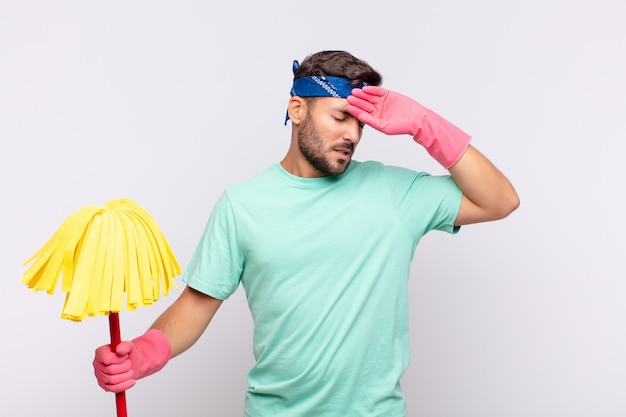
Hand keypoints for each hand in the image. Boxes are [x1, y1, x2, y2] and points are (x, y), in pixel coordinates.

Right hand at [93, 329, 170, 392]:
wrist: (133, 363)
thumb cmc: (128, 354)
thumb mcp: (129, 346)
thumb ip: (125, 346)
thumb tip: (119, 350)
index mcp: (100, 352)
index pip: (106, 359)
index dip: (119, 359)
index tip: (125, 356)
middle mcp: (97, 364)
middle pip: (111, 370)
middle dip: (125, 367)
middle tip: (129, 363)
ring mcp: (100, 376)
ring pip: (113, 380)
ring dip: (126, 375)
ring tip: (130, 370)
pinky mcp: (104, 386)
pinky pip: (113, 389)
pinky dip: (124, 385)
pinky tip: (131, 381)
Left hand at [347, 86, 470, 167]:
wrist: (416, 119)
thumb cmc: (402, 126)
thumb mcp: (384, 127)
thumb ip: (372, 122)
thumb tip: (360, 118)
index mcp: (375, 119)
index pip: (362, 114)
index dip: (355, 110)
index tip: (348, 107)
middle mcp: (377, 110)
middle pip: (364, 104)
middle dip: (357, 101)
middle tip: (348, 97)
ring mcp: (382, 102)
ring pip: (369, 97)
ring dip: (362, 94)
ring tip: (355, 92)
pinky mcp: (388, 95)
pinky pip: (378, 91)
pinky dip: (372, 90)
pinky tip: (365, 89)